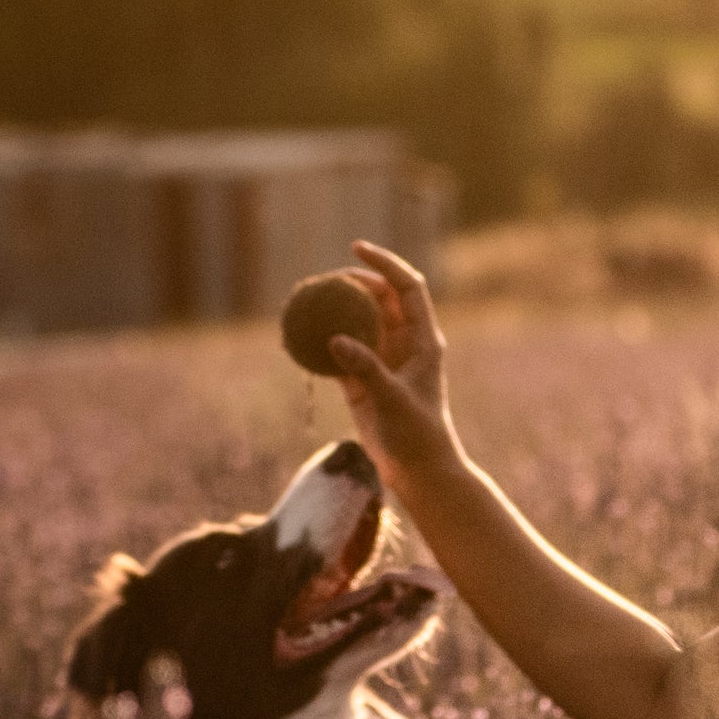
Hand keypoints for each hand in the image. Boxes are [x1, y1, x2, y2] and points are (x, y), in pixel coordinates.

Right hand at [325, 240, 463, 488]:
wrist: (418, 470)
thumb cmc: (417, 435)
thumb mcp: (393, 400)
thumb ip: (366, 369)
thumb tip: (335, 339)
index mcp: (422, 339)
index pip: (407, 287)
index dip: (384, 263)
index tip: (355, 248)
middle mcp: (404, 343)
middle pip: (379, 297)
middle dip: (352, 281)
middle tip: (321, 279)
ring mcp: (383, 360)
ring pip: (357, 322)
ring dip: (334, 310)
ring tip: (304, 300)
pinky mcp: (363, 380)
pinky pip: (339, 352)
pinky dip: (321, 342)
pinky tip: (296, 337)